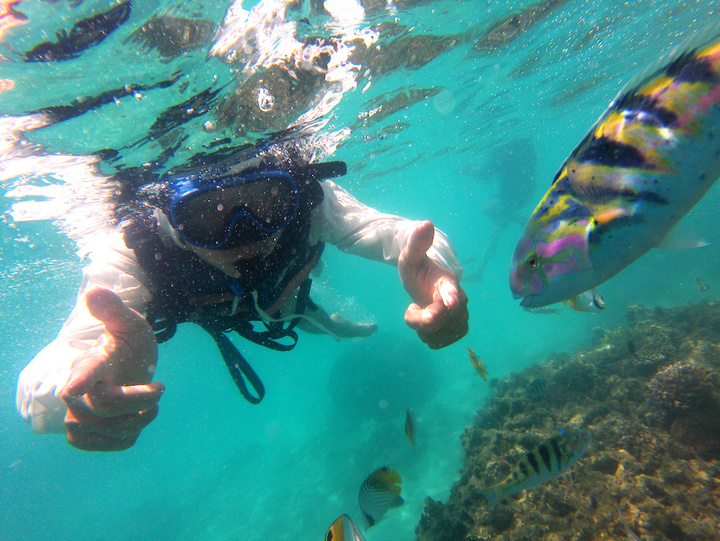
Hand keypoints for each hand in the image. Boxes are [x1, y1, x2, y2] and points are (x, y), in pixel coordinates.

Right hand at [60, 287, 163, 450]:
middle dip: (141, 400)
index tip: (74, 388)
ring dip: (141, 418)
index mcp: (90, 364)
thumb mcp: (129, 324)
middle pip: (107, 408)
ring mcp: (82, 416)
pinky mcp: (91, 436)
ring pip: (114, 430)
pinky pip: (116, 444)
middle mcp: (79, 394)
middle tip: (159, 388)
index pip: (82, 373)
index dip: (78, 380)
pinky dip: (133, 434)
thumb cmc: (127, 344)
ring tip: (150, 404)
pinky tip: (138, 418)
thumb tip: (94, 290)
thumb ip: (114, 310)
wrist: (128, 367)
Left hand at [398, 221, 468, 348]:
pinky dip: (429, 338)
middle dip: (419, 320)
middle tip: (411, 308)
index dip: (451, 296)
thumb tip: (425, 223)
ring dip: (422, 330)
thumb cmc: (417, 268)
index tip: (451, 301)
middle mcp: (459, 299)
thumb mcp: (410, 255)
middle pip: (438, 321)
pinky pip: (441, 342)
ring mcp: (460, 315)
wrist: (424, 281)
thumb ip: (417, 243)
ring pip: (438, 334)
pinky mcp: (458, 328)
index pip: (451, 289)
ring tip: (420, 313)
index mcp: (446, 281)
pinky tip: (425, 326)